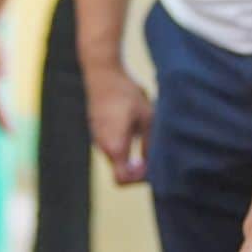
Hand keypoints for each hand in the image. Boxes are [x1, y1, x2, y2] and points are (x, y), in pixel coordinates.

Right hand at [83, 63, 151, 184]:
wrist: (103, 72)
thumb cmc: (127, 94)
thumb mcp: (147, 118)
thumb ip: (151, 144)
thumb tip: (154, 162)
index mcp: (115, 146)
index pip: (121, 179)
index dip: (137, 179)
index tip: (149, 165)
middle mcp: (102, 146)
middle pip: (120, 169)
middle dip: (137, 166)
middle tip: (152, 152)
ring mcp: (97, 137)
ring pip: (116, 156)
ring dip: (130, 152)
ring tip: (144, 131)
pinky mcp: (96, 128)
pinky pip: (111, 143)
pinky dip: (122, 142)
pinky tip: (132, 121)